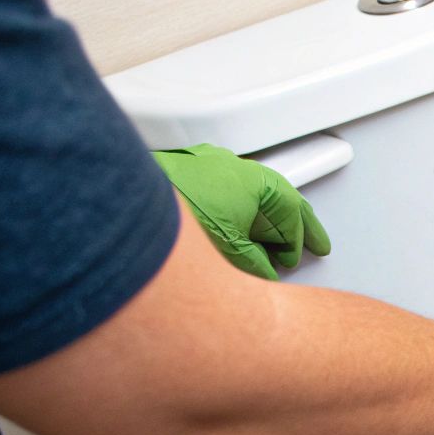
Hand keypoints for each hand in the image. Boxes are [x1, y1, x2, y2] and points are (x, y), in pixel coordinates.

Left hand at [152, 143, 329, 279]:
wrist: (118, 203)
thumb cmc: (171, 220)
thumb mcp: (228, 249)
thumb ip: (254, 261)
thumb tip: (266, 271)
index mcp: (258, 180)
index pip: (292, 213)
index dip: (297, 242)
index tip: (292, 262)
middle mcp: (236, 166)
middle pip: (278, 197)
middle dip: (296, 223)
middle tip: (314, 243)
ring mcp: (208, 164)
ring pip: (250, 191)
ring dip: (263, 215)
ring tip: (269, 239)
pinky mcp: (182, 170)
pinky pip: (223, 189)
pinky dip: (236, 207)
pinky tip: (230, 222)